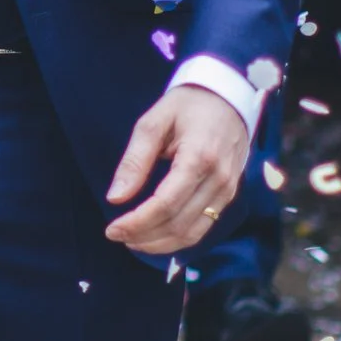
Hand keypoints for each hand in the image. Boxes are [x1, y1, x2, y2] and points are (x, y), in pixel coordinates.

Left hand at [105, 85, 249, 252]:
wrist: (228, 97)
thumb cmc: (187, 105)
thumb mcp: (153, 122)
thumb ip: (135, 160)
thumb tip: (115, 198)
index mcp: (199, 157)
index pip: (166, 204)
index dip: (137, 222)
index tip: (112, 229)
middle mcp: (218, 179)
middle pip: (179, 224)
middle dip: (144, 236)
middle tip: (116, 235)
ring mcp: (228, 190)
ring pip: (193, 233)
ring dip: (160, 243)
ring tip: (132, 240)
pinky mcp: (229, 195)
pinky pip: (204, 227)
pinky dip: (178, 238)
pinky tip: (156, 236)